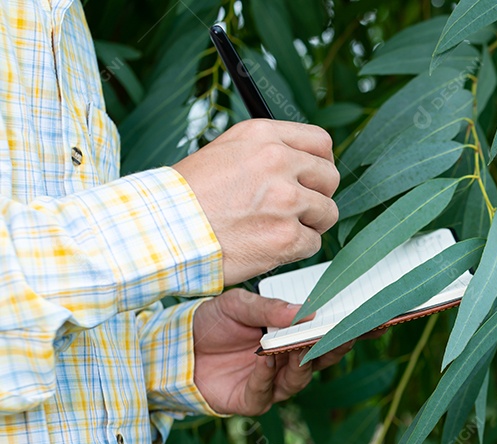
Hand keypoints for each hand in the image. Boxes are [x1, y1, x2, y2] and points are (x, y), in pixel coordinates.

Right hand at [174, 119, 340, 285]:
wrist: (161, 230)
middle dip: (317, 196)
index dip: (319, 164)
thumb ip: (269, 152)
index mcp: (263, 136)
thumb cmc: (188, 196)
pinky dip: (295, 250)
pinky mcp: (286, 237)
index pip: (320, 142)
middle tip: (294, 209)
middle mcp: (278, 162)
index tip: (312, 178)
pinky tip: (267, 245)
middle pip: (330, 178)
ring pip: (327, 213)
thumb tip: (305, 163)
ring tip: (276, 228)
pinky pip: (312, 243)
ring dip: (308, 224)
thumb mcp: (227, 151)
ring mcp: (285, 200)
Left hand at [191, 289, 355, 415]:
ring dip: (301, 360)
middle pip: (322, 358)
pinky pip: (266, 390)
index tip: (369, 320)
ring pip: (299, 376)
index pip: (327, 334)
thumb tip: (304, 313)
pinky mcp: (253, 400)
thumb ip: (268, 309)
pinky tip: (265, 359)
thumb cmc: (211, 323)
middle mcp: (289, 362)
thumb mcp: (238, 305)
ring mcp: (273, 383)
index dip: (349, 330)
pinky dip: (267, 375)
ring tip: (300, 344)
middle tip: (344, 332)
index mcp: (292, 336)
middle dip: (334, 346)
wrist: (174, 347)